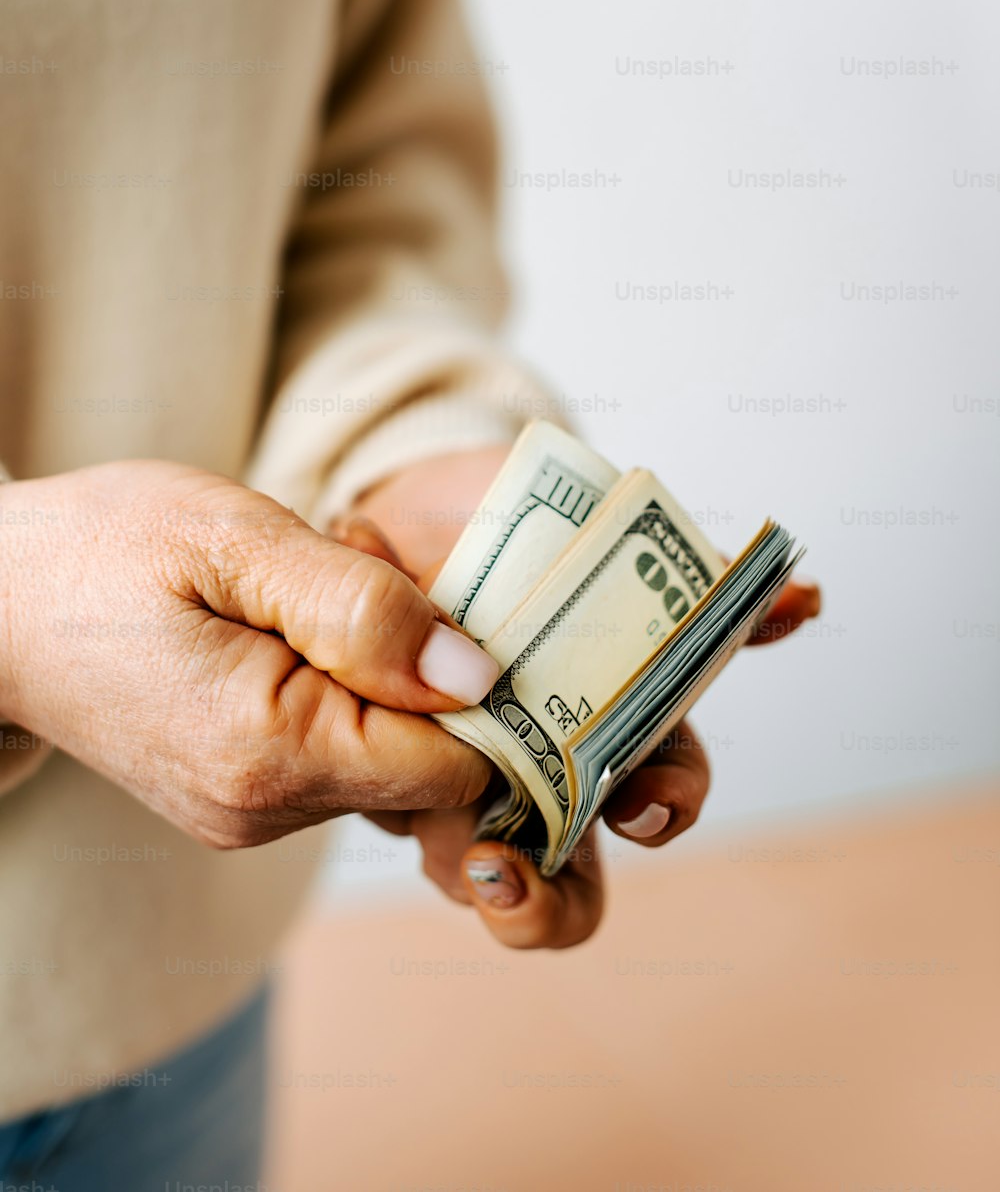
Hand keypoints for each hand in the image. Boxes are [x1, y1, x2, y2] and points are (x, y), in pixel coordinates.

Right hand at [0, 461, 497, 846]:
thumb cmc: (102, 548)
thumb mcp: (235, 539)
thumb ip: (361, 608)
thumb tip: (477, 674)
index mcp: (270, 753)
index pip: (459, 764)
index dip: (487, 684)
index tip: (455, 596)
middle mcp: (266, 811)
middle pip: (432, 763)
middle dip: (432, 665)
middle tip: (360, 565)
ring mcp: (251, 815)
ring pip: (391, 757)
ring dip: (387, 670)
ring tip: (315, 585)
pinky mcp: (242, 799)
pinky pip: (343, 753)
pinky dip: (349, 688)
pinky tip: (298, 622)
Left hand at [343, 447, 820, 948]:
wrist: (417, 507)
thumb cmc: (532, 538)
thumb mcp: (620, 548)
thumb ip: (704, 585)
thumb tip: (808, 601)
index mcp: (615, 723)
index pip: (660, 794)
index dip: (662, 809)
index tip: (642, 798)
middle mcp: (546, 772)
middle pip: (568, 882)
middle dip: (547, 900)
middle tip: (504, 871)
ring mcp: (465, 779)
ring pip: (474, 871)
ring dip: (465, 869)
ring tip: (447, 835)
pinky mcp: (390, 767)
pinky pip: (389, 799)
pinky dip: (387, 785)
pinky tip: (383, 737)